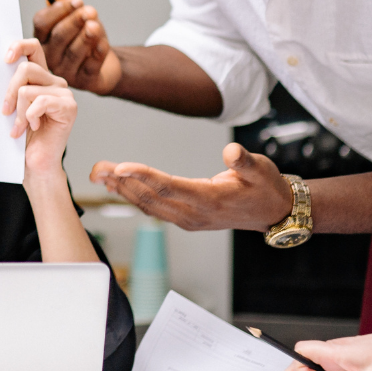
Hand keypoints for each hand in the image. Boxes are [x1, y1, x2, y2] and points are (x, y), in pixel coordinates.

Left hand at [2, 40, 77, 181]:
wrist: (36, 162)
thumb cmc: (25, 135)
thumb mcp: (13, 105)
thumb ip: (13, 86)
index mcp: (42, 78)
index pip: (33, 48)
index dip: (19, 46)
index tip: (5, 59)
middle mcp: (54, 82)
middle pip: (26, 68)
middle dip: (9, 91)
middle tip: (5, 111)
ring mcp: (64, 94)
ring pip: (28, 88)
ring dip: (18, 111)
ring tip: (20, 126)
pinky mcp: (69, 107)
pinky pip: (40, 102)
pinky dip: (30, 117)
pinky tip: (33, 127)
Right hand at [32, 0, 120, 93]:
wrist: (105, 65)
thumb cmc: (86, 40)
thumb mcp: (77, 20)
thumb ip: (65, 7)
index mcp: (42, 39)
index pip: (42, 23)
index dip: (59, 10)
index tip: (77, 1)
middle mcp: (49, 57)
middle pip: (58, 36)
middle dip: (75, 21)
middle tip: (90, 11)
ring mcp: (65, 71)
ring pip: (74, 52)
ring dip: (86, 36)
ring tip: (96, 25)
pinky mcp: (83, 81)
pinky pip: (90, 66)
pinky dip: (97, 53)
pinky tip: (103, 43)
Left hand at [89, 142, 290, 231]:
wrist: (274, 213)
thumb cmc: (266, 187)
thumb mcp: (262, 169)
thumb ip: (245, 161)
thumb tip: (231, 151)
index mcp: (210, 200)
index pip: (169, 187)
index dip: (143, 176)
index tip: (120, 166)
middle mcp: (194, 214)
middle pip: (151, 198)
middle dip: (122, 182)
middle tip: (98, 167)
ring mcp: (189, 219)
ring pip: (149, 205)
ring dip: (123, 190)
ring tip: (100, 174)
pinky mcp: (186, 219)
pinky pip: (154, 208)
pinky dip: (134, 196)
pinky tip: (119, 185)